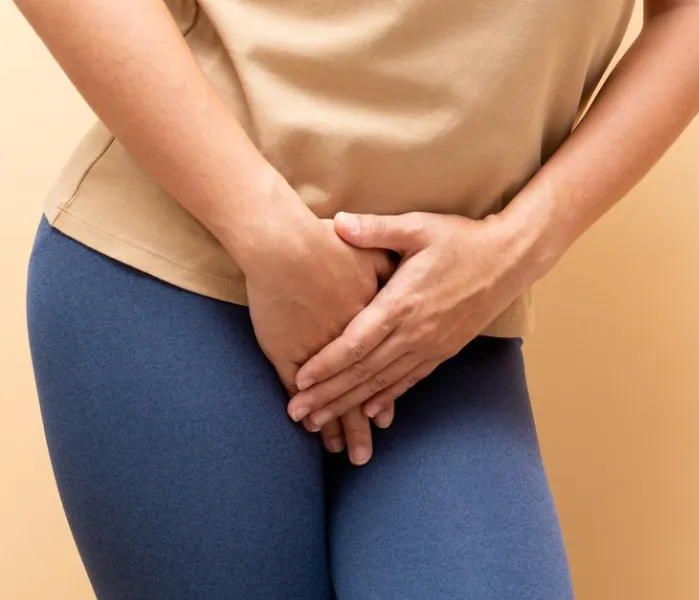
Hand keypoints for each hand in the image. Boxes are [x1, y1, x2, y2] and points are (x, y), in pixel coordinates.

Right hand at [239, 214, 394, 464]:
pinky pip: (301, 387)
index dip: (384, 394)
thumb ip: (392, 263)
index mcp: (376, 319)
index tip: (384, 419)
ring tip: (343, 453)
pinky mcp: (288, 349)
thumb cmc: (325, 240)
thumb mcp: (375, 246)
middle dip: (361, 424)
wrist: (283, 241)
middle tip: (364, 456)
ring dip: (337, 422)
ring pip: (335, 393)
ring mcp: (320, 348)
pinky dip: (308, 405)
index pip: (383, 366)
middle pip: (360, 389)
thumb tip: (403, 266)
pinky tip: (309, 426)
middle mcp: (352, 340)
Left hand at [285, 211, 534, 428]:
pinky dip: (386, 398)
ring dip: (350, 404)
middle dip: (328, 395)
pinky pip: (409, 381)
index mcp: (402, 303)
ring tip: (322, 423)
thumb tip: (336, 222)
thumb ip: (376, 229)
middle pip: (363, 372)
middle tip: (298, 414)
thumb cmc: (461, 240)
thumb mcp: (419, 226)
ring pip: (383, 383)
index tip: (298, 380)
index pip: (355, 342)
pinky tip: (368, 412)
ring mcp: (431, 345)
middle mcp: (415, 332)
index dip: (325, 364)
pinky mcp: (444, 351)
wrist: (509, 260)